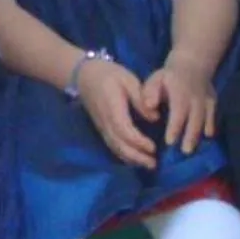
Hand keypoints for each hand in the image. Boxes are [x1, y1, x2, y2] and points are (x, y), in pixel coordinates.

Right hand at [73, 54, 161, 168]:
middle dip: (136, 157)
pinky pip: (112, 146)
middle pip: (119, 145)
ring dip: (131, 159)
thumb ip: (141, 99)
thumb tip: (155, 118)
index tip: (154, 147)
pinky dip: (124, 155)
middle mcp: (105, 121)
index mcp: (112, 108)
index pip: (125, 131)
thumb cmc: (109, 74)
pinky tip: (135, 159)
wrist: (84, 75)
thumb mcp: (128, 80)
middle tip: (154, 163)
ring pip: (115, 148)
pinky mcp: (102, 129)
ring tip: (148, 164)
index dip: (139, 142)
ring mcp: (102, 127)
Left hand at [139, 60, 220, 155]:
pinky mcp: (213, 101)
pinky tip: (207, 138)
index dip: (175, 127)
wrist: (192, 63)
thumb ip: (150, 92)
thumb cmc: (168, 76)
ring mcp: (206, 99)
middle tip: (185, 152)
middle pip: (194, 118)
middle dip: (190, 136)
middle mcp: (195, 97)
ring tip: (193, 150)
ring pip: (205, 119)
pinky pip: (213, 115)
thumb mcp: (155, 79)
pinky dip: (211, 126)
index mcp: (179, 92)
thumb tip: (149, 106)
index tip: (169, 142)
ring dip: (199, 135)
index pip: (178, 112)